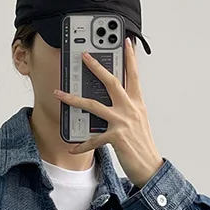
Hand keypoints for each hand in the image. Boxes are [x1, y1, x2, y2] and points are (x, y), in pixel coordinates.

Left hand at [53, 38, 163, 189]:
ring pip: (94, 105)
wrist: (150, 167)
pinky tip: (71, 147)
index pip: (133, 76)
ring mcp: (123, 122)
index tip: (126, 41)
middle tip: (85, 56)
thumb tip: (111, 102)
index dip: (130, 58)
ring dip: (74, 99)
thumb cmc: (142, 145)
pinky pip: (93, 139)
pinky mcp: (116, 137)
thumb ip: (127, 109)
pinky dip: (81, 144)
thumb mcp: (138, 122)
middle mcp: (130, 109)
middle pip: (112, 82)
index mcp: (137, 104)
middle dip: (97, 67)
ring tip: (60, 94)